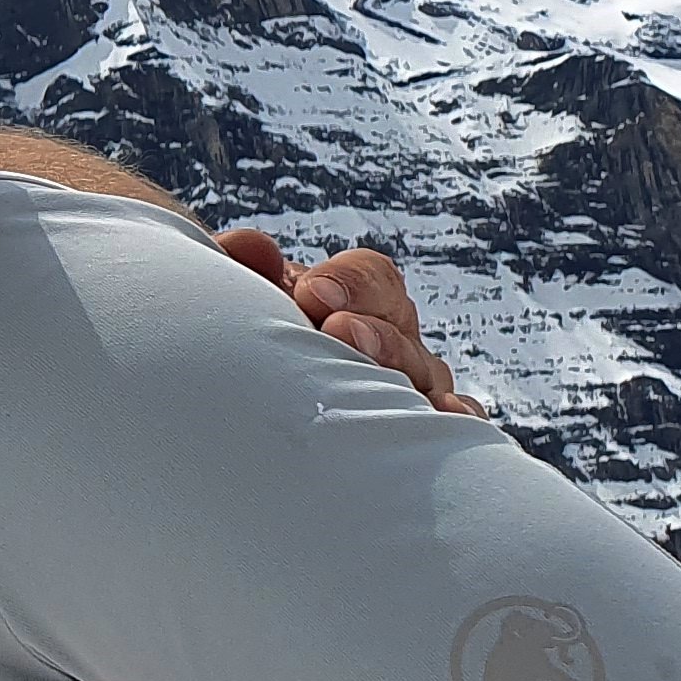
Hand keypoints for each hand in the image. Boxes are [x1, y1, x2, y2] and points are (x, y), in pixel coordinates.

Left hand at [215, 231, 483, 414]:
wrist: (228, 410)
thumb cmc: (233, 347)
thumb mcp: (225, 304)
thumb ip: (235, 270)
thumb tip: (254, 248)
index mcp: (342, 299)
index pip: (372, 276)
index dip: (351, 282)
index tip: (312, 293)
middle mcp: (382, 336)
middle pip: (401, 324)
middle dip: (373, 331)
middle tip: (339, 332)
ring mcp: (402, 384)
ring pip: (425, 373)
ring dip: (403, 373)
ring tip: (383, 382)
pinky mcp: (412, 431)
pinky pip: (446, 426)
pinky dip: (455, 419)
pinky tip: (449, 418)